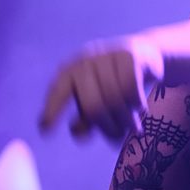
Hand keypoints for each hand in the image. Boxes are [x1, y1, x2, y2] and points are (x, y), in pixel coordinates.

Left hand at [39, 37, 163, 140]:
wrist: (144, 54)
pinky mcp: (130, 56)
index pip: (58, 91)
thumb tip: (76, 132)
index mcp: (70, 71)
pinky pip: (131, 90)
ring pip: (115, 99)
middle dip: (106, 126)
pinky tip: (140, 107)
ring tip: (132, 126)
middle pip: (92, 106)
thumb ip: (86, 118)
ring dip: (125, 119)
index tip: (45, 129)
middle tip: (117, 135)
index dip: (52, 109)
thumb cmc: (115, 83)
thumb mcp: (97, 101)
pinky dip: (136, 104)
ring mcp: (107, 56)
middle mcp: (85, 60)